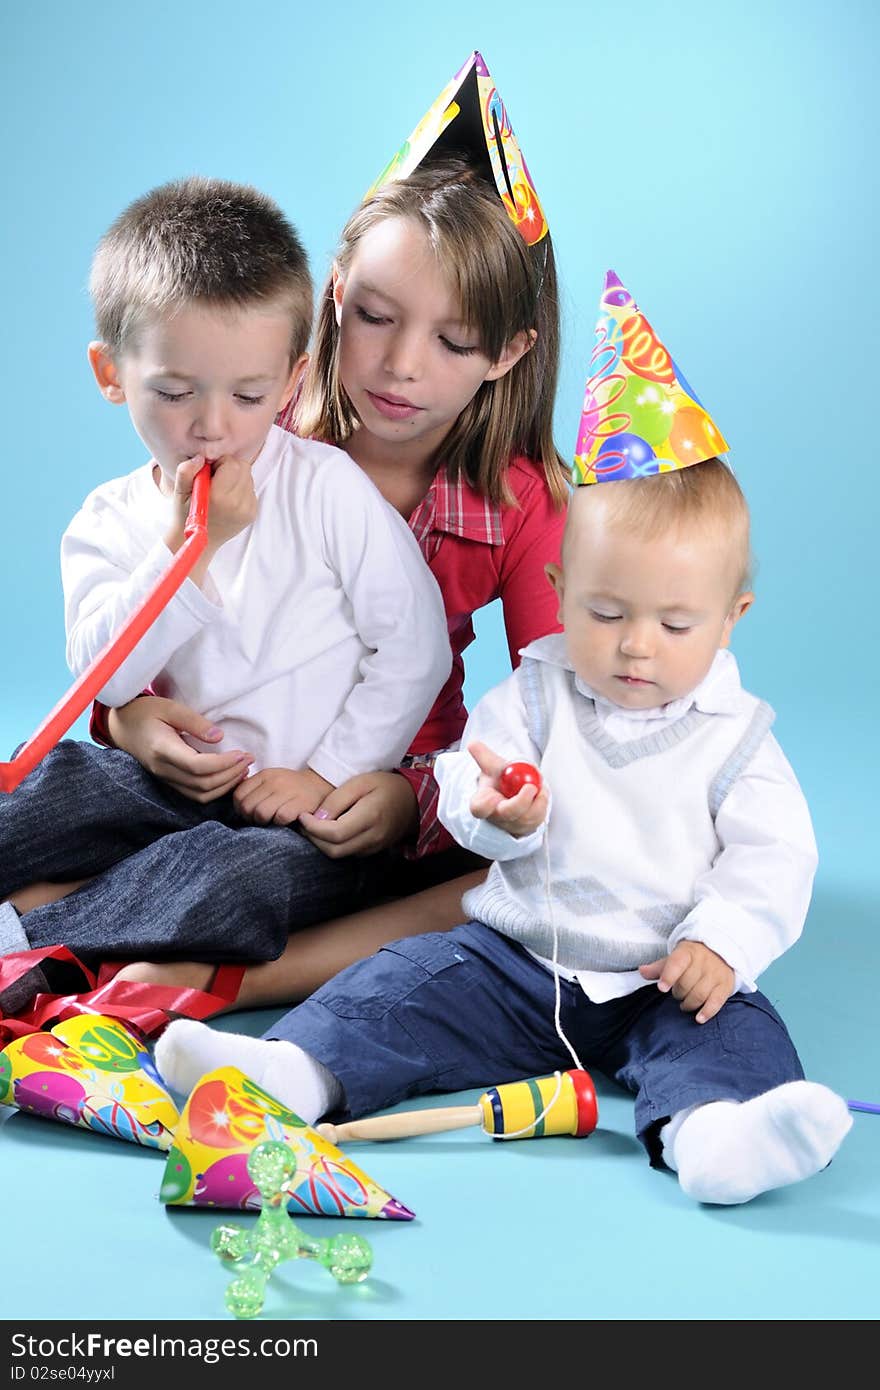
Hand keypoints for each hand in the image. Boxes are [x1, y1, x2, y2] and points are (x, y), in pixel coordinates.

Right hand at [107, 696, 253, 801]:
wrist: (121, 725)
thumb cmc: (145, 712)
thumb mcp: (170, 708)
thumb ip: (195, 722)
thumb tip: (219, 737)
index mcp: (162, 750)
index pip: (198, 767)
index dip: (224, 764)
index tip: (243, 753)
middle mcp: (163, 769)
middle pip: (202, 784)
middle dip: (230, 775)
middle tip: (249, 759)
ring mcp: (165, 778)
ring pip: (200, 795)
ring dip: (225, 786)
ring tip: (243, 770)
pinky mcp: (169, 781)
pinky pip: (194, 794)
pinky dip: (215, 790)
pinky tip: (229, 777)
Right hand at [165, 453, 256, 556]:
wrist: (199, 541)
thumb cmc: (186, 515)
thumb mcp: (179, 492)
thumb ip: (186, 471)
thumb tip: (201, 457)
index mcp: (218, 498)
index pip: (231, 464)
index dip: (219, 463)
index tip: (209, 473)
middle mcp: (237, 504)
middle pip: (243, 468)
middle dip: (229, 468)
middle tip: (215, 479)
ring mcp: (247, 510)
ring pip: (248, 478)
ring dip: (236, 478)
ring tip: (221, 490)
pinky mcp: (252, 514)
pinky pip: (251, 490)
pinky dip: (241, 489)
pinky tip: (228, 499)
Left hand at [233, 767, 333, 825]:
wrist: (320, 785)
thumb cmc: (291, 787)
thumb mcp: (271, 780)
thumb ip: (253, 788)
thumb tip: (237, 803)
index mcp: (265, 775)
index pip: (239, 794)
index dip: (239, 808)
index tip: (248, 813)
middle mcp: (274, 781)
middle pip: (247, 806)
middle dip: (250, 818)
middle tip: (259, 820)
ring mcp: (287, 791)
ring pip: (261, 813)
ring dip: (264, 822)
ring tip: (271, 821)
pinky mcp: (299, 803)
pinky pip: (279, 818)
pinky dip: (279, 823)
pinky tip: (284, 821)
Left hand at [298, 771, 418, 857]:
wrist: (413, 801)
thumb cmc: (385, 786)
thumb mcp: (360, 782)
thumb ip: (337, 799)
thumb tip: (316, 818)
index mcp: (370, 817)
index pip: (334, 833)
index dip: (313, 828)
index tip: (302, 815)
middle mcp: (373, 837)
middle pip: (334, 850)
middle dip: (313, 838)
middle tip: (304, 822)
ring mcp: (374, 847)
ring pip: (339, 855)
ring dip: (321, 844)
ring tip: (313, 826)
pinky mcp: (372, 851)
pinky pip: (347, 854)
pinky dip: (333, 846)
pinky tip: (328, 831)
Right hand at [466, 740, 547, 837]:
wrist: (513, 793)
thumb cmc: (500, 780)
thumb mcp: (492, 767)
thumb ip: (483, 755)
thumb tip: (473, 744)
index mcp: (482, 804)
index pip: (479, 808)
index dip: (485, 805)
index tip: (491, 795)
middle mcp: (497, 818)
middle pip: (508, 814)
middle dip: (521, 801)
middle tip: (531, 787)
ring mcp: (513, 825)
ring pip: (527, 817)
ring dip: (536, 799)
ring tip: (535, 785)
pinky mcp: (528, 828)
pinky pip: (539, 817)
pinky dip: (542, 802)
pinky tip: (539, 794)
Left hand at [639, 941, 735, 1023]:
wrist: (720, 953)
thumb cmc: (692, 958)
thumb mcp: (675, 958)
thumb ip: (658, 968)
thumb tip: (641, 971)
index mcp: (687, 952)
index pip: (677, 963)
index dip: (669, 976)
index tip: (662, 988)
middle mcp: (703, 962)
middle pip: (686, 983)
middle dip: (678, 993)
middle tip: (677, 994)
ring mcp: (716, 974)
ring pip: (700, 994)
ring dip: (688, 1004)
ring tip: (684, 1004)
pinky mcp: (725, 986)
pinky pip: (716, 1002)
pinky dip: (707, 1012)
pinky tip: (699, 1018)